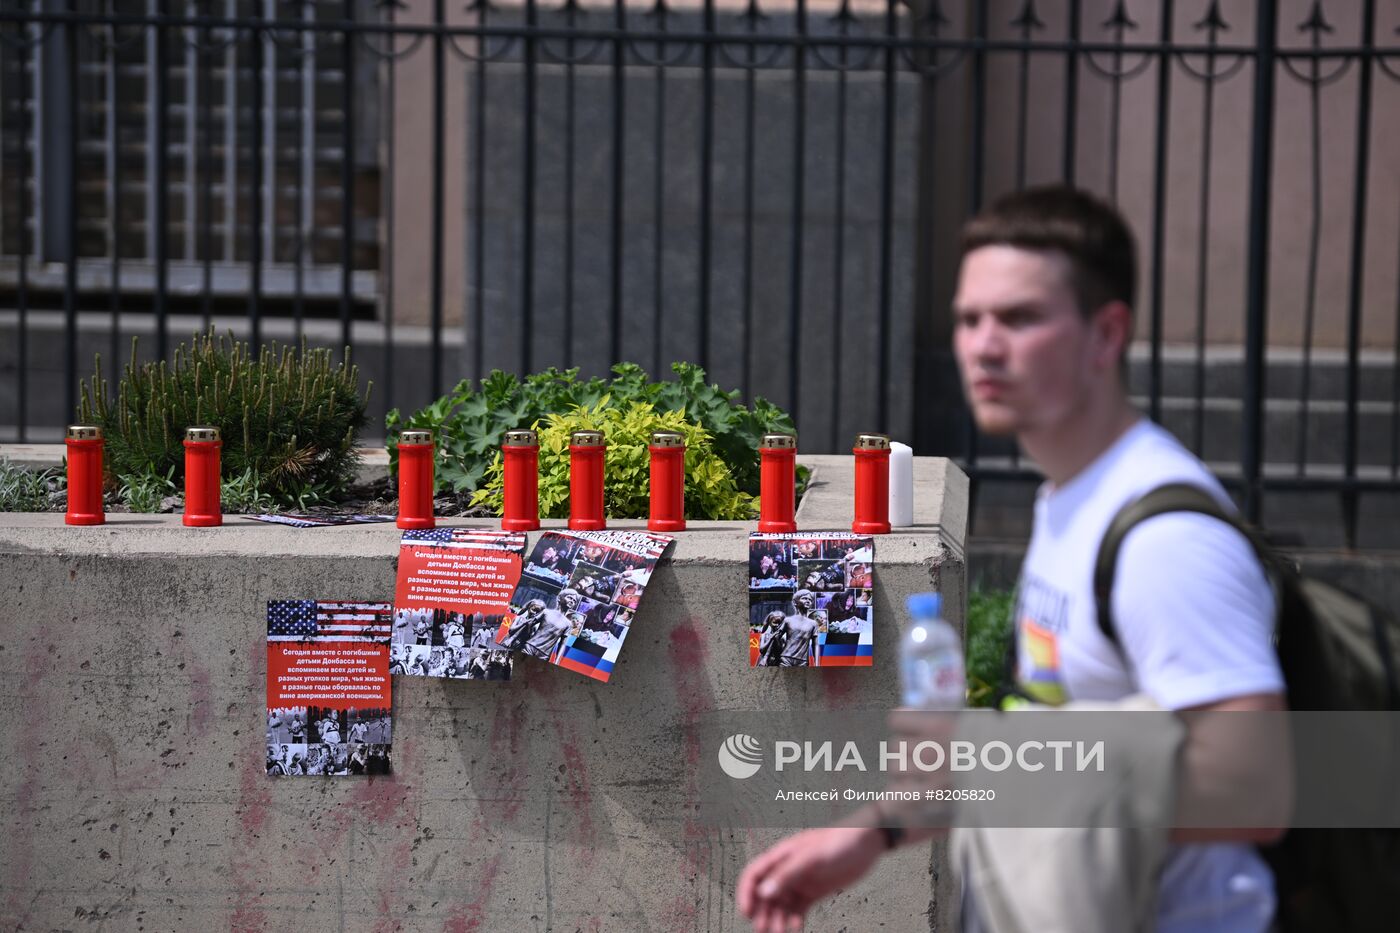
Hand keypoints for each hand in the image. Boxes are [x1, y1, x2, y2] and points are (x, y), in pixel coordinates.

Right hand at [736, 826, 884, 931]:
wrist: (866, 843)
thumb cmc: (839, 840)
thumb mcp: (811, 857)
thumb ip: (787, 874)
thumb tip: (764, 891)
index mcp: (782, 856)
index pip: (754, 874)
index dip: (746, 892)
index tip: (747, 912)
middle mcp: (788, 870)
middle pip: (765, 893)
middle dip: (762, 912)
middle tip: (763, 929)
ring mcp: (800, 881)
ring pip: (781, 904)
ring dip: (777, 919)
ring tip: (779, 932)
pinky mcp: (813, 891)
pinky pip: (798, 909)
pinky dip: (794, 919)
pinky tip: (797, 927)